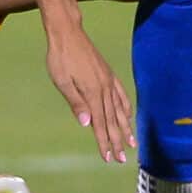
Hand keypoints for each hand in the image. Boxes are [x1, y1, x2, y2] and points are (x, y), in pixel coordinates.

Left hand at [44, 24, 135, 162]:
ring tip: (131, 143)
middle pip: (113, 120)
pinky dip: (126, 108)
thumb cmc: (60, 57)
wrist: (67, 32)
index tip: (109, 158)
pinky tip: (129, 116)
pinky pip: (121, 95)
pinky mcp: (108, 74)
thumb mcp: (62, 81)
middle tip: (123, 160)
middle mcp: (104, 89)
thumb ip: (76, 102)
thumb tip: (87, 124)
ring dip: (126, 128)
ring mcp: (108, 81)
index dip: (105, 142)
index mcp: (92, 93)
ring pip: (120, 110)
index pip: (100, 124)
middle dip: (117, 141)